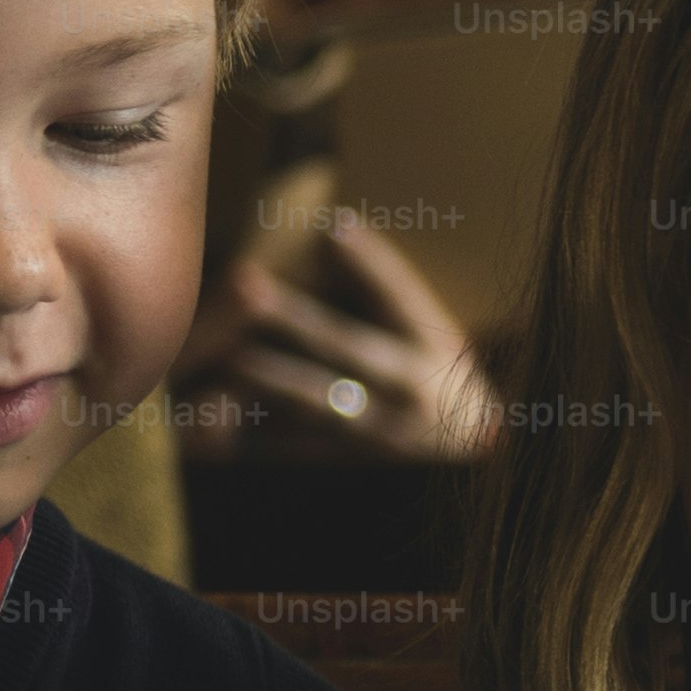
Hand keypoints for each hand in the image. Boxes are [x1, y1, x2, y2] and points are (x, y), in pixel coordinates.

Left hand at [194, 211, 496, 461]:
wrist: (469, 454)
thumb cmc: (441, 377)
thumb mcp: (435, 333)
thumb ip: (384, 294)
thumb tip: (330, 232)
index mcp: (435, 345)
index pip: (401, 295)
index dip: (371, 261)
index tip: (334, 227)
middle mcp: (412, 388)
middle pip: (348, 347)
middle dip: (296, 318)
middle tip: (248, 287)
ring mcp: (384, 431)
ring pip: (321, 402)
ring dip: (272, 379)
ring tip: (229, 358)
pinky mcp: (355, 463)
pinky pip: (301, 449)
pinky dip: (261, 437)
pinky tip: (220, 425)